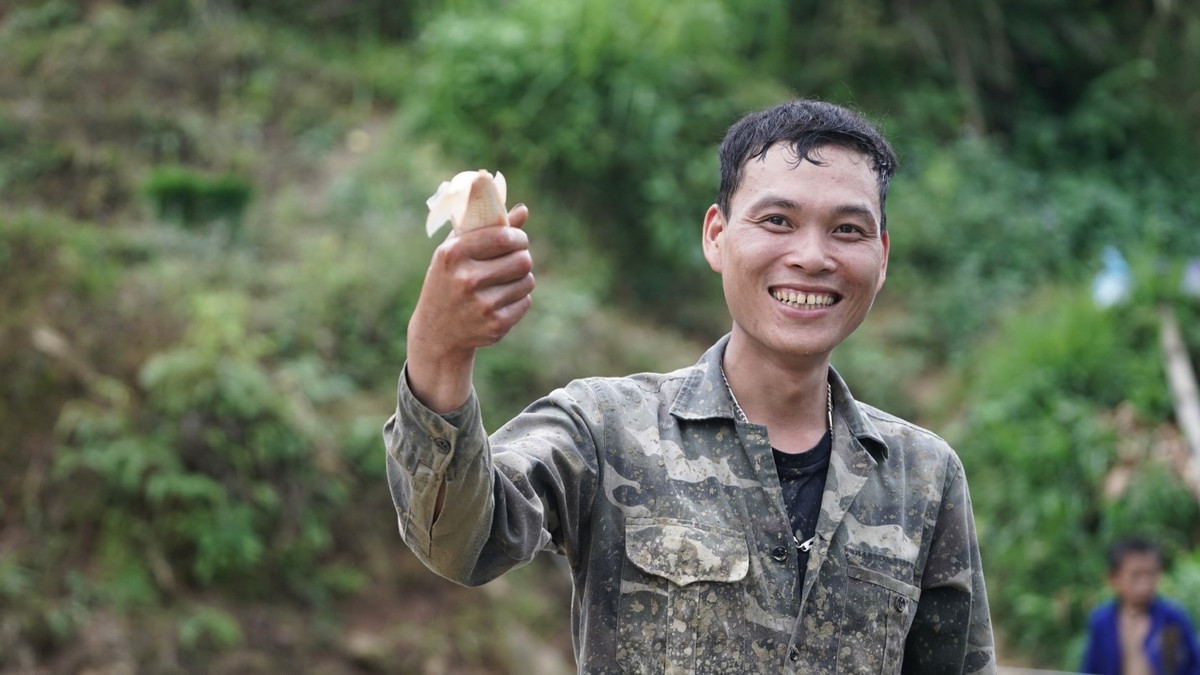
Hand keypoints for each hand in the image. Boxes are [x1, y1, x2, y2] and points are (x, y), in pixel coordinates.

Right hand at [405, 204, 533, 411]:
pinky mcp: (494, 325)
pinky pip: (525, 301)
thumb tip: (523, 210)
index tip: (518, 240)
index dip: (518, 237)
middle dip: (522, 257)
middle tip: (514, 260)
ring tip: (504, 281)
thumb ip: (487, 228)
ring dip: (522, 279)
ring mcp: (481, 305)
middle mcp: (466, 280)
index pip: (503, 237)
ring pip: (527, 280)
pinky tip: (501, 301)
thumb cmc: (448, 281)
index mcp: (453, 255)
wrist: (436, 331)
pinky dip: (519, 299)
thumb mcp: (456, 252)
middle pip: (522, 260)